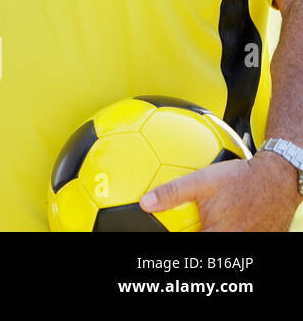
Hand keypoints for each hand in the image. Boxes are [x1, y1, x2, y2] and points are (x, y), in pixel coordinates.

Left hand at [140, 150, 300, 229]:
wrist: (277, 177)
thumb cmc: (240, 178)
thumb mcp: (201, 180)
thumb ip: (172, 193)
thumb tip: (146, 203)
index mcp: (218, 235)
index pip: (190, 246)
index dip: (180, 239)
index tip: (170, 234)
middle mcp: (235, 241)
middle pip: (208, 245)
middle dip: (196, 235)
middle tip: (190, 226)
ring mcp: (250, 241)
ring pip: (223, 241)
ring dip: (213, 232)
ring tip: (208, 222)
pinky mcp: (260, 236)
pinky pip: (241, 235)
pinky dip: (229, 229)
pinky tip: (227, 219)